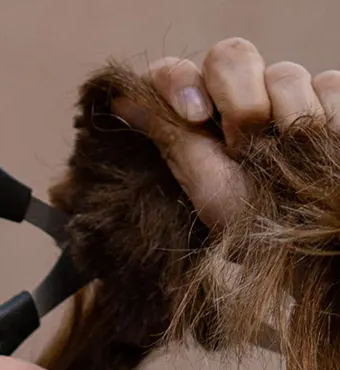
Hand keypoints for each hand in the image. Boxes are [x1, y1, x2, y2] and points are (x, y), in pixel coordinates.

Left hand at [115, 39, 339, 229]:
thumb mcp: (200, 184)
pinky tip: (323, 149)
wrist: (304, 246)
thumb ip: (167, 134)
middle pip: (232, 55)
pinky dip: (328, 118)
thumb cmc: (248, 224)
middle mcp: (239, 98)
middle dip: (240, 102)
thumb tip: (119, 99)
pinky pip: (328, 83)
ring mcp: (285, 95)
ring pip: (285, 71)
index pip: (176, 72)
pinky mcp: (328, 97)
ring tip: (289, 164)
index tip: (196, 116)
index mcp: (201, 117)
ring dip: (288, 120)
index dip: (182, 81)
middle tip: (246, 148)